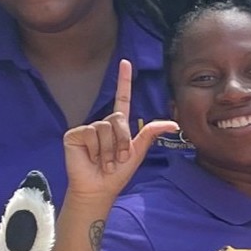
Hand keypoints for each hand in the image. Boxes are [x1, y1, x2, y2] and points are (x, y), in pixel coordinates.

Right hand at [63, 59, 176, 205]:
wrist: (99, 188)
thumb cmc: (118, 173)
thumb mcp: (137, 152)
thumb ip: (151, 133)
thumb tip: (174, 124)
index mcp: (119, 126)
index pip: (122, 98)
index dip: (123, 80)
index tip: (126, 62)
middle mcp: (103, 123)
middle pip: (118, 119)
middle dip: (121, 142)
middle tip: (116, 159)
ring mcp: (89, 128)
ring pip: (105, 128)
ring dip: (109, 150)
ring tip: (104, 161)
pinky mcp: (75, 134)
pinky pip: (91, 133)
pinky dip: (96, 149)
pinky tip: (91, 158)